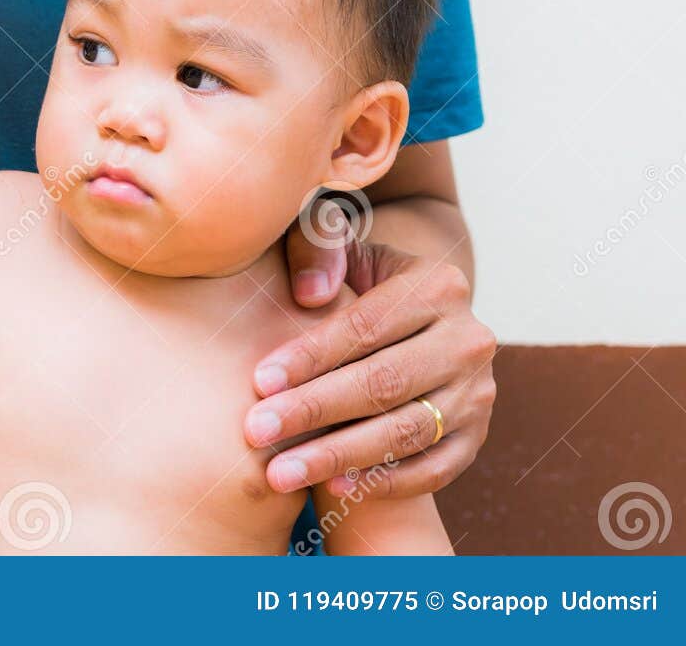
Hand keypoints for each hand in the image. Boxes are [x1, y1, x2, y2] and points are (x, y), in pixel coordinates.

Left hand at [244, 217, 496, 497]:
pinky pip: (434, 468)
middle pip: (385, 383)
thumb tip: (311, 294)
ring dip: (339, 456)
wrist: (406, 322)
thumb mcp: (336, 246)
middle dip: (314, 411)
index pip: (366, 327)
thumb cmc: (350, 279)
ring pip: (407, 432)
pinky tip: (333, 488)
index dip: (311, 356)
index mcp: (438, 285)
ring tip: (279, 472)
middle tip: (256, 432)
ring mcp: (479, 392)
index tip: (259, 381)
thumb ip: (318, 247)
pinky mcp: (477, 436)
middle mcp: (469, 339)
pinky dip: (385, 482)